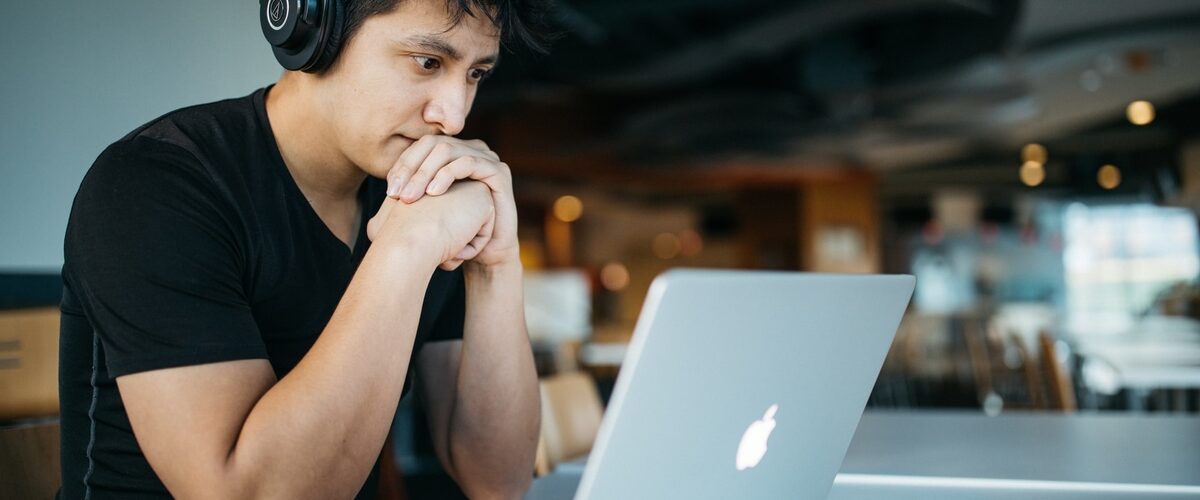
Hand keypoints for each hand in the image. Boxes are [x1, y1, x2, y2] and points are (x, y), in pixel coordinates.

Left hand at [385, 136, 518, 267]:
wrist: (485, 254)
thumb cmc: (454, 233)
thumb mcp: (427, 211)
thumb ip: (410, 195)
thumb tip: (384, 191)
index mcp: (453, 154)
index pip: (421, 147)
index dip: (402, 165)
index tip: (389, 191)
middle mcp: (470, 150)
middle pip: (432, 144)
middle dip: (411, 169)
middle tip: (397, 195)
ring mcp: (486, 158)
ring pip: (448, 150)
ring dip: (425, 173)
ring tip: (411, 197)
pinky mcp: (499, 171)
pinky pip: (469, 162)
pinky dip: (447, 174)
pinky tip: (434, 193)